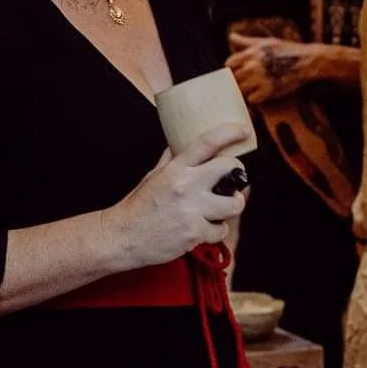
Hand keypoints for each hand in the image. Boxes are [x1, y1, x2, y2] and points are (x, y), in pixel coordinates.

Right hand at [109, 125, 250, 266]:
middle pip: (230, 170)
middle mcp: (186, 186)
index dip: (229, 133)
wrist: (122, 236)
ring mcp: (192, 210)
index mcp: (175, 169)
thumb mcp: (153, 176)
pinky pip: (221, 230)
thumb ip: (170, 160)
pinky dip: (215, 231)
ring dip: (231, 206)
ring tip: (220, 209)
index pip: (207, 142)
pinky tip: (204, 229)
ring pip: (234, 204)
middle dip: (237, 175)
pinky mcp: (194, 233)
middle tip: (231, 183)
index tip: (243, 130)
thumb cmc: (137, 207)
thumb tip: (178, 143)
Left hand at [226, 35, 315, 104]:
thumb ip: (246, 41)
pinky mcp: (269, 91)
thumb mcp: (266, 41)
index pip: (229, 64)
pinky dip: (255, 98)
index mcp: (251, 53)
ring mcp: (260, 79)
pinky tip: (261, 93)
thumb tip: (231, 36)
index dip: (232, 68)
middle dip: (239, 79)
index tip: (238, 70)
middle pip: (234, 78)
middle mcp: (254, 66)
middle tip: (247, 80)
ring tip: (254, 87)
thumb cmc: (287, 49)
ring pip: (241, 90)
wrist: (306, 61)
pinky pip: (252, 99)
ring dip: (246, 90)